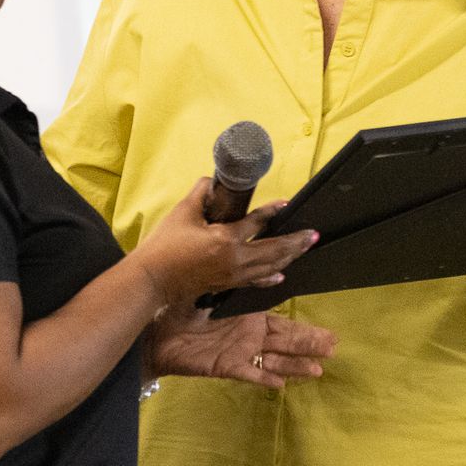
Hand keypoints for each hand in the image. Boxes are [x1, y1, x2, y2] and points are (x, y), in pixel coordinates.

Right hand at [130, 179, 318, 309]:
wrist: (153, 279)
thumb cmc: (164, 246)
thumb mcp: (183, 213)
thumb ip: (200, 193)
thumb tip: (210, 181)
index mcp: (225, 239)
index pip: (256, 223)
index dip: (273, 211)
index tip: (286, 204)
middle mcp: (235, 259)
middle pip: (274, 249)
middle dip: (296, 242)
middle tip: (313, 234)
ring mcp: (233, 275)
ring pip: (270, 266)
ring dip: (289, 257)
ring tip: (304, 247)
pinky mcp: (227, 284)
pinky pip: (256, 281)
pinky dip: (271, 277)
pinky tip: (281, 275)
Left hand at [147, 301, 336, 388]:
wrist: (153, 331)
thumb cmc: (178, 308)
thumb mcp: (211, 291)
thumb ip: (234, 284)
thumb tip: (259, 269)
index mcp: (247, 317)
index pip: (283, 324)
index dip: (304, 329)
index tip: (329, 333)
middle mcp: (248, 336)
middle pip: (285, 342)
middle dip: (309, 345)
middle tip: (334, 347)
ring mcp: (239, 353)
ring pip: (273, 360)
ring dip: (295, 365)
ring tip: (318, 369)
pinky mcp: (224, 366)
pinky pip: (248, 373)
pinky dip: (264, 377)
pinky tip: (281, 383)